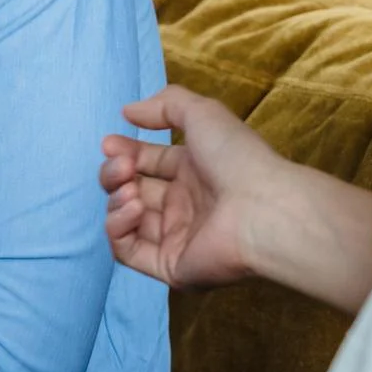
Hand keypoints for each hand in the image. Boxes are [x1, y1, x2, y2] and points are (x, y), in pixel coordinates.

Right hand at [100, 85, 285, 290]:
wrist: (262, 209)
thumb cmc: (237, 158)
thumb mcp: (202, 113)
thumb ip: (164, 105)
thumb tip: (128, 112)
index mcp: (193, 172)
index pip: (147, 162)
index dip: (124, 152)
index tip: (109, 143)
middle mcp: (184, 205)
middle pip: (131, 190)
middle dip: (115, 174)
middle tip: (121, 167)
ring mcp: (177, 238)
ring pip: (126, 221)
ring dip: (116, 200)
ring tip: (129, 189)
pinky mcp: (170, 267)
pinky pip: (128, 251)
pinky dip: (118, 228)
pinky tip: (133, 208)